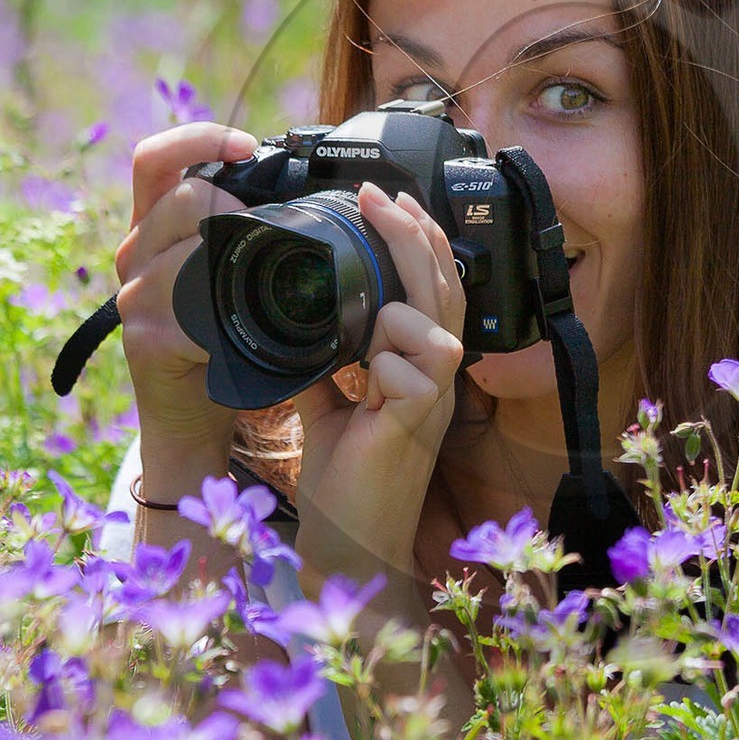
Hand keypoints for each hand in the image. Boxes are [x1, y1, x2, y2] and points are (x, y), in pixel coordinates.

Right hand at [115, 121, 258, 480]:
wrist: (191, 418)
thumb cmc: (222, 344)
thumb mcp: (227, 278)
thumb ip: (242, 235)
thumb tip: (306, 196)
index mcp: (155, 229)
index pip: (156, 158)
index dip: (198, 139)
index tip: (244, 146)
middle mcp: (136, 254)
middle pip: (182, 199)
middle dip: (234, 209)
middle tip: (274, 236)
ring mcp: (134, 296)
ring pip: (186, 252)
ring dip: (233, 265)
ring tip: (261, 288)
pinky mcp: (145, 339)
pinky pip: (187, 312)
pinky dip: (222, 319)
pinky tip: (237, 333)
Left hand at [291, 182, 466, 595]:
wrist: (347, 543)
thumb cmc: (343, 474)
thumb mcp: (325, 397)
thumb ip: (323, 353)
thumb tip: (293, 307)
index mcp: (420, 364)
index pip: (434, 286)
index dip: (415, 239)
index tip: (379, 200)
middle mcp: (437, 377)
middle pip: (444, 289)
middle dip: (413, 235)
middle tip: (377, 196)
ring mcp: (432, 401)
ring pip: (439, 323)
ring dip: (403, 298)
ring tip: (370, 296)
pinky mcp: (414, 426)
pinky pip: (413, 371)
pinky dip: (385, 361)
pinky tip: (363, 378)